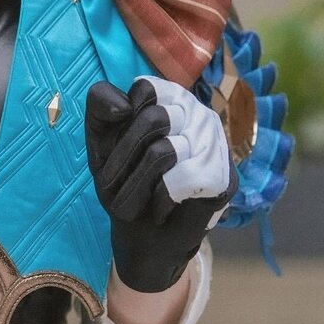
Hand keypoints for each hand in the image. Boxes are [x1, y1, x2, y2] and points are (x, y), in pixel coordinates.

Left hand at [85, 76, 237, 292]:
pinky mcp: (224, 177)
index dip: (121, 123)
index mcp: (168, 97)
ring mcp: (215, 145)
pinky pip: (182, 180)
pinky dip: (159, 200)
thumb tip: (124, 105)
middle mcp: (196, 113)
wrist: (139, 234)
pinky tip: (160, 207)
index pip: (145, 88)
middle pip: (154, 120)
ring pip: (165, 152)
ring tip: (138, 199)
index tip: (114, 149)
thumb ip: (100, 104)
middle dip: (123, 158)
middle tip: (115, 185)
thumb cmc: (122, 180)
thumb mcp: (99, 138)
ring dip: (136, 185)